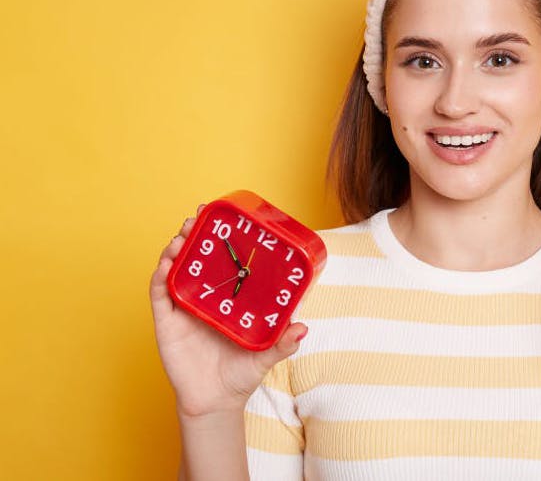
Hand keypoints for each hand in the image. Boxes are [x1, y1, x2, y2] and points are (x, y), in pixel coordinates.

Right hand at [149, 203, 307, 418]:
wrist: (215, 403)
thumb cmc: (241, 373)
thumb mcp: (266, 354)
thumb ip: (283, 343)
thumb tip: (303, 328)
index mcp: (227, 296)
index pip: (221, 260)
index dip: (218, 237)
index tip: (222, 215)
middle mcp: (203, 297)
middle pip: (195, 258)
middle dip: (193, 234)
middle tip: (197, 216)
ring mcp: (184, 308)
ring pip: (174, 270)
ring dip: (175, 250)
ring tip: (181, 237)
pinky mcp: (167, 323)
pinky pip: (160, 296)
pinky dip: (161, 278)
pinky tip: (166, 265)